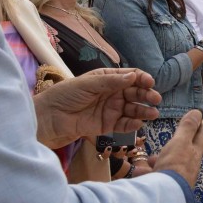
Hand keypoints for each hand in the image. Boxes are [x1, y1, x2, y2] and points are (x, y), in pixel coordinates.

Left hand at [34, 68, 161, 147]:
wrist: (47, 119)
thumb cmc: (64, 96)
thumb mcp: (87, 84)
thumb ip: (111, 82)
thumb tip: (133, 76)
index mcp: (106, 79)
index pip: (129, 76)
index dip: (141, 78)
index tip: (149, 82)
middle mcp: (111, 93)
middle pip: (134, 93)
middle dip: (146, 95)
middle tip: (155, 99)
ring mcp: (110, 110)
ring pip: (132, 109)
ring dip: (144, 111)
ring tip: (153, 114)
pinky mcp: (107, 126)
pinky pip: (123, 124)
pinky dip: (132, 124)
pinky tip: (138, 123)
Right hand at [147, 109, 202, 188]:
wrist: (164, 195)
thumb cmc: (174, 165)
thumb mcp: (181, 142)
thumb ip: (188, 127)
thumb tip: (198, 112)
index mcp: (194, 154)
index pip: (201, 138)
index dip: (202, 128)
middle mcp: (188, 168)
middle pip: (185, 153)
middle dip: (179, 145)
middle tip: (175, 139)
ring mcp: (176, 178)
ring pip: (168, 166)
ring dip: (160, 160)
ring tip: (150, 159)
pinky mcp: (164, 188)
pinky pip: (155, 177)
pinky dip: (148, 173)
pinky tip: (139, 173)